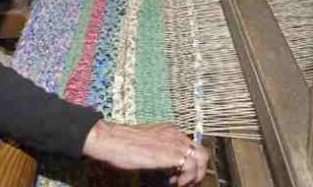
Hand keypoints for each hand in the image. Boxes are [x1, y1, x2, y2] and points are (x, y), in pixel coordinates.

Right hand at [82, 121, 208, 185]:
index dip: (190, 163)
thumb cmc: (121, 143)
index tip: (179, 176)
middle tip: (189, 183)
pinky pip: (191, 167)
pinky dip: (187, 178)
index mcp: (169, 131)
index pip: (191, 146)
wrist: (111, 139)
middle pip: (201, 152)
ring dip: (196, 176)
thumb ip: (159, 151)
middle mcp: (175, 134)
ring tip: (183, 185)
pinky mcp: (171, 154)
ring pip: (201, 159)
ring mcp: (175, 143)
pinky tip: (176, 183)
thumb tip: (165, 166)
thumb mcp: (146, 145)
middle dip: (199, 170)